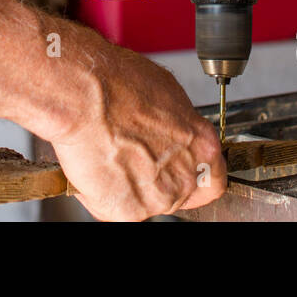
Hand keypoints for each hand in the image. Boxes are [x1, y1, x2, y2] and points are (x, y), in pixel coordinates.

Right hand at [49, 39, 225, 220]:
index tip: (182, 170)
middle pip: (179, 192)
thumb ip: (177, 123)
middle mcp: (185, 175)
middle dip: (157, 178)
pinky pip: (115, 208)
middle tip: (132, 156)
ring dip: (129, 185)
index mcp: (201, 145)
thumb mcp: (165, 92)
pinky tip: (94, 165)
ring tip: (109, 155)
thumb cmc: (117, 85)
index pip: (213, 177)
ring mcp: (157, 197)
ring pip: (146, 201)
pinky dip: (101, 193)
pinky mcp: (127, 211)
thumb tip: (171, 129)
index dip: (195, 174)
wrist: (83, 97)